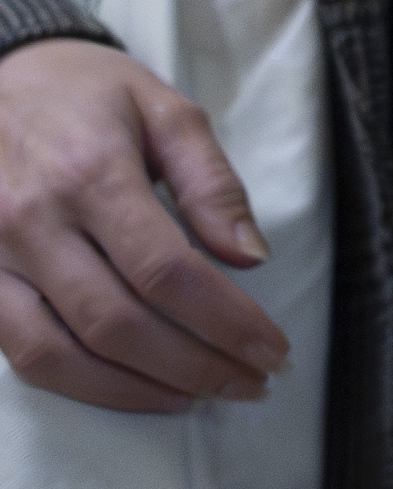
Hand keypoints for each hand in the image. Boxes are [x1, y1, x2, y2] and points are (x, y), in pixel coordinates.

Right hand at [0, 37, 286, 413]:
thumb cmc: (85, 93)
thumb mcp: (165, 110)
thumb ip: (211, 182)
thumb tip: (250, 256)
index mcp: (90, 173)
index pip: (168, 271)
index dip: (225, 321)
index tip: (271, 350)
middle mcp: (33, 223)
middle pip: (119, 323)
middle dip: (194, 365)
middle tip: (251, 383)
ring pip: (60, 354)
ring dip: (137, 390)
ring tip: (200, 396)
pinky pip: (21, 354)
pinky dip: (80, 383)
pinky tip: (134, 387)